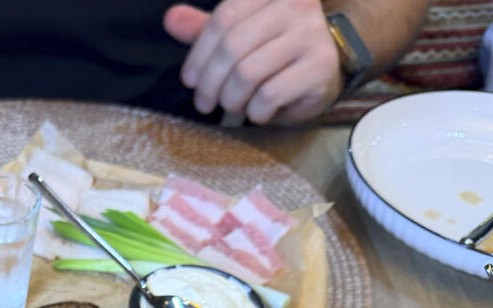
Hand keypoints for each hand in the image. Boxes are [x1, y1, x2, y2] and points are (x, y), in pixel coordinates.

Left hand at [164, 0, 342, 124]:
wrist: (321, 73)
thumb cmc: (272, 53)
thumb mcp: (238, 36)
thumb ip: (205, 28)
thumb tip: (171, 19)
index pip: (224, 18)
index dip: (199, 54)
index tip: (190, 80)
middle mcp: (295, 5)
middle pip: (233, 46)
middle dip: (210, 83)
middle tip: (204, 103)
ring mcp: (311, 35)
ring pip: (248, 73)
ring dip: (231, 99)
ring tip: (232, 105)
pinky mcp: (320, 67)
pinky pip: (269, 95)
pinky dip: (256, 111)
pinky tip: (258, 111)